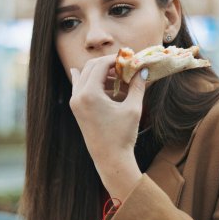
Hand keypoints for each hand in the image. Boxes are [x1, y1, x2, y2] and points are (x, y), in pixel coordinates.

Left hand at [69, 54, 146, 198]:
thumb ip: (137, 86)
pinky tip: (103, 80)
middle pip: (90, 67)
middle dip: (107, 64)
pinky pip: (80, 88)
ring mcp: (75, 103)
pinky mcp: (77, 109)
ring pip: (84, 76)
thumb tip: (143, 69)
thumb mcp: (133, 108)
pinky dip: (93, 82)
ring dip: (101, 73)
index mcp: (89, 94)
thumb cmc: (122, 135)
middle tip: (124, 66)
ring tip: (119, 78)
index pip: (100, 65)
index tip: (129, 59)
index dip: (115, 59)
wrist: (110, 160)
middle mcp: (78, 96)